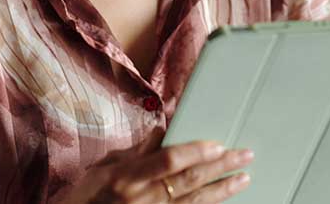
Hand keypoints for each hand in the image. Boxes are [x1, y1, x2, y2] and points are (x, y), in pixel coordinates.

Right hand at [53, 129, 254, 203]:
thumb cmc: (85, 198)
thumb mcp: (103, 168)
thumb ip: (135, 152)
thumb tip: (161, 132)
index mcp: (126, 178)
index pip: (167, 161)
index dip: (195, 152)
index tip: (217, 144)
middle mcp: (141, 198)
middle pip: (189, 181)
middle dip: (219, 168)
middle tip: (244, 156)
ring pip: (193, 202)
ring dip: (221, 190)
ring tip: (243, 178)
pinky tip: (221, 200)